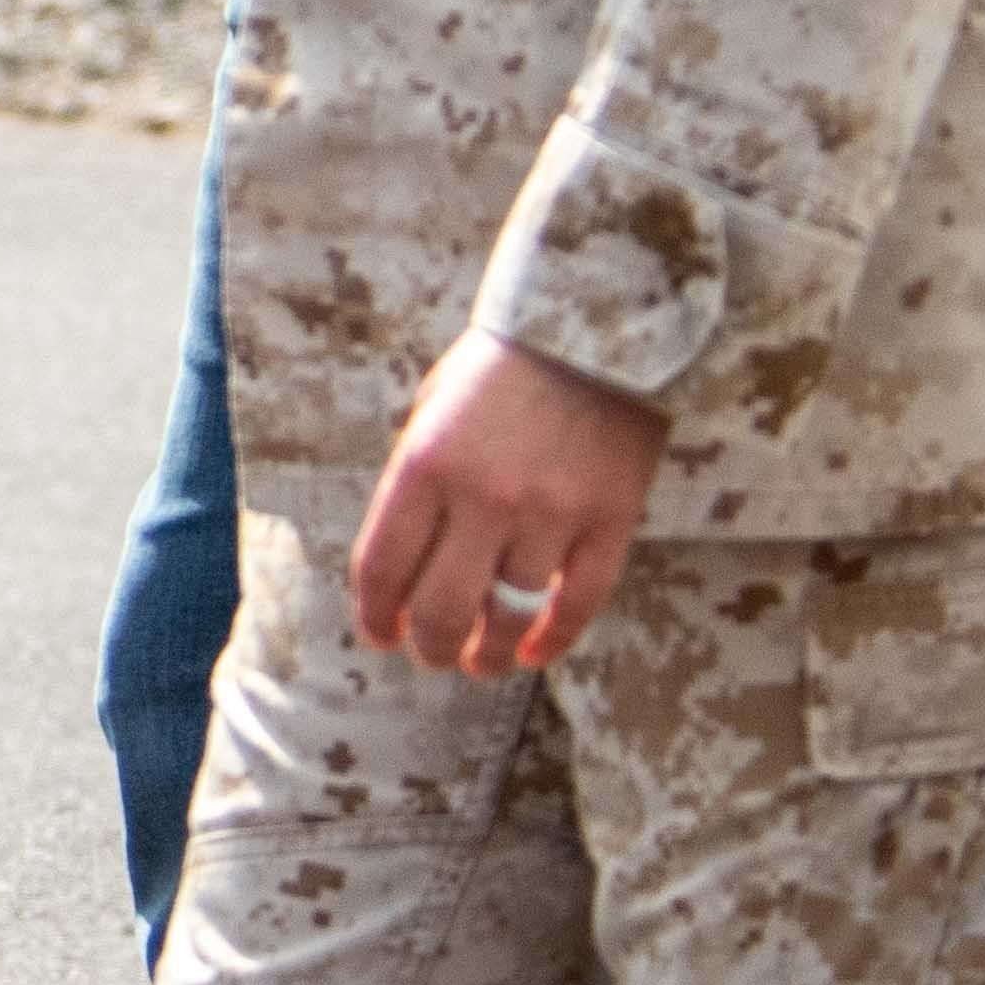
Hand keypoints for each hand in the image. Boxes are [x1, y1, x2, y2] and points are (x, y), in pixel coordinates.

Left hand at [344, 331, 668, 677]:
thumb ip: (418, 483)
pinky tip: (532, 652)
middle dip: (428, 648)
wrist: (599, 322)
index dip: (375, 617)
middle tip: (431, 657)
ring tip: (479, 661)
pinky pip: (577, 605)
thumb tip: (400, 566)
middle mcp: (484, 496)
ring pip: (508, 618)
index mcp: (425, 464)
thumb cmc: (503, 366)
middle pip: (441, 609)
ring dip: (486, 655)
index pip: (383, 568)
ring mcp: (551, 513)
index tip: (381, 635)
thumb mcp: (434, 408)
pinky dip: (551, 641)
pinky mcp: (610, 521)